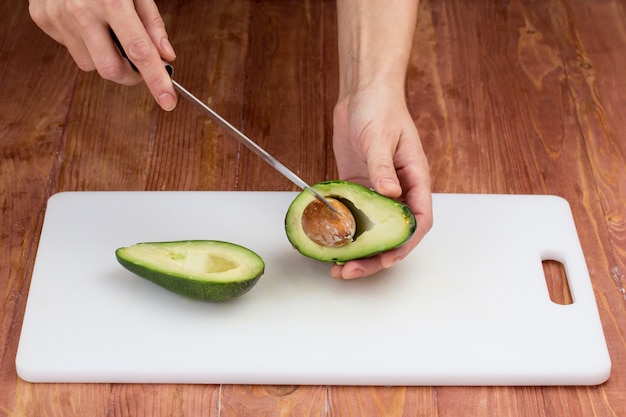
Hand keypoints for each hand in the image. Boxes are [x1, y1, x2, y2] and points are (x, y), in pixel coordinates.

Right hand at [29, 0, 176, 110]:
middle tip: (137, 65)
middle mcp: (81, 11)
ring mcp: (57, 16)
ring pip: (89, 64)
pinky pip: (71, 49)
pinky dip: (83, 43)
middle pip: (110, 69)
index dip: (156, 80)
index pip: (139, 52)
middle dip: (128, 75)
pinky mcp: (42, 19)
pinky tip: (85, 22)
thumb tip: (166, 55)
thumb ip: (152, 24)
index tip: (168, 101)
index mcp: (111, 2)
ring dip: (104, 57)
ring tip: (105, 30)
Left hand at [330, 84, 432, 278]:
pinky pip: (352, 216)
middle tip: (351, 270)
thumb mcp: (382, 136)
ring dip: (357, 250)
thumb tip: (390, 194)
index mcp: (414, 180)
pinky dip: (343, 232)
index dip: (405, 244)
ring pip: (371, 230)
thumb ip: (384, 166)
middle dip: (375, 257)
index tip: (387, 258)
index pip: (418, 220)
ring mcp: (377, 192)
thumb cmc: (381, 108)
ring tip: (337, 266)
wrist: (362, 93)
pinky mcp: (357, 188)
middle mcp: (398, 191)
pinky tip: (329, 242)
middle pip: (392, 233)